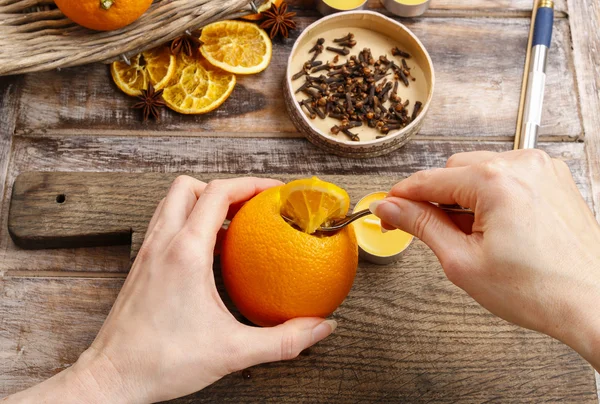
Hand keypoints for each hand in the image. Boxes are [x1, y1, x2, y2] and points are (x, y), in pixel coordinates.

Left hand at [5, 176, 335, 402]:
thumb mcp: (233, 352)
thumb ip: (283, 340)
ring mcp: (148, 252)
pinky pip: (165, 225)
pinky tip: (209, 251)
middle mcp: (162, 242)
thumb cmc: (162, 362)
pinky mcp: (141, 265)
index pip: (217, 192)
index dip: (251, 184)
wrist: (111, 378)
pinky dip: (188, 222)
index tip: (275, 192)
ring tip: (233, 222)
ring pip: (173, 202)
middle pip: (191, 187)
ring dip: (203, 201)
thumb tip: (321, 327)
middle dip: (226, 187)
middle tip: (253, 204)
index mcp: (185, 252)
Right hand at [370, 150, 599, 369]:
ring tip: (474, 237)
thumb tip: (391, 209)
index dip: (401, 197)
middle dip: (437, 199)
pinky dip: (492, 196)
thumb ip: (421, 226)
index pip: (428, 180)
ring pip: (480, 171)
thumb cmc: (539, 291)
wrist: (592, 305)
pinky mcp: (553, 179)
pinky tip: (497, 228)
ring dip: (466, 198)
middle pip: (453, 170)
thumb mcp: (462, 261)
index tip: (386, 209)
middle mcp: (521, 165)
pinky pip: (507, 176)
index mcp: (495, 181)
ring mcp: (542, 169)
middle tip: (431, 233)